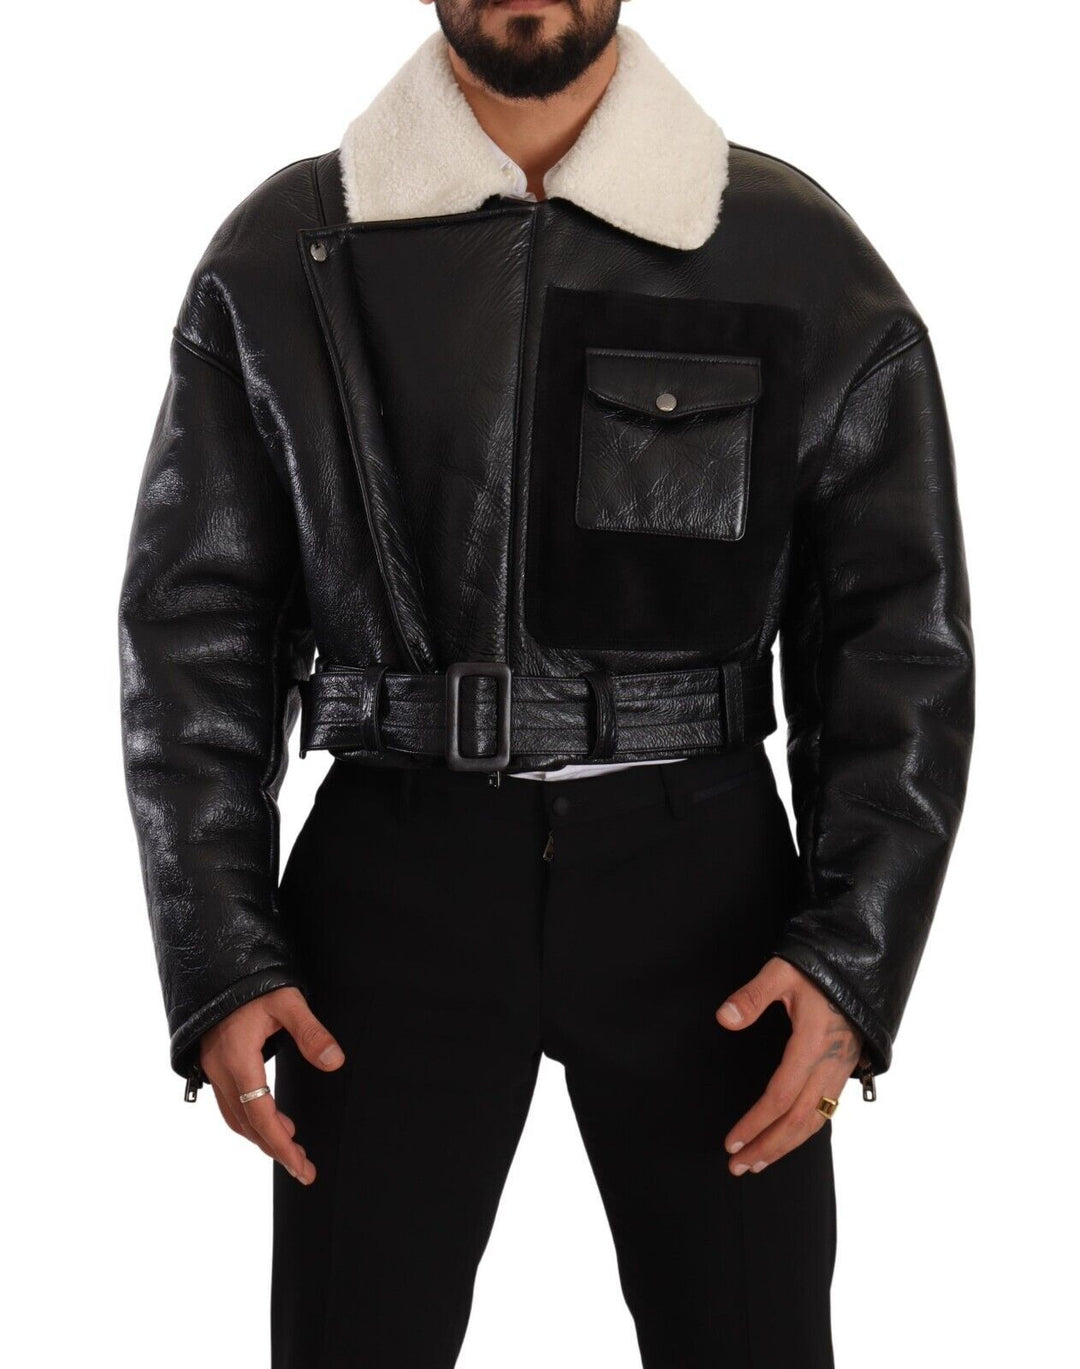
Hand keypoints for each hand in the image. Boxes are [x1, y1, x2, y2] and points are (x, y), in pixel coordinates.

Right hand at [199, 986, 345, 1184]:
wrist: (216, 964)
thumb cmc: (252, 982)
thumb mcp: (287, 1001)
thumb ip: (310, 1032)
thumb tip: (334, 1062)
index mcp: (238, 1059)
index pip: (260, 1115)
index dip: (281, 1146)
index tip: (301, 1166)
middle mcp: (221, 1070)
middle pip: (246, 1124)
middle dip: (274, 1148)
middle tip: (302, 1166)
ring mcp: (213, 1068)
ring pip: (234, 1117)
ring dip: (261, 1135)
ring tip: (290, 1146)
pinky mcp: (213, 1063)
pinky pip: (229, 1103)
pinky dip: (249, 1119)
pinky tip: (269, 1118)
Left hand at [715, 957, 866, 1175]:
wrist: (861, 966)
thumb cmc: (819, 968)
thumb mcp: (782, 972)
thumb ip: (752, 996)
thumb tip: (724, 1019)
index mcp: (812, 1044)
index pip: (781, 1096)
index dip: (756, 1123)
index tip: (732, 1142)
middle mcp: (829, 1065)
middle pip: (799, 1120)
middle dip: (768, 1146)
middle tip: (737, 1166)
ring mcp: (840, 1071)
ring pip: (815, 1121)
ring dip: (785, 1146)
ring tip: (757, 1163)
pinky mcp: (844, 1071)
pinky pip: (826, 1111)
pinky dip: (804, 1132)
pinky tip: (788, 1140)